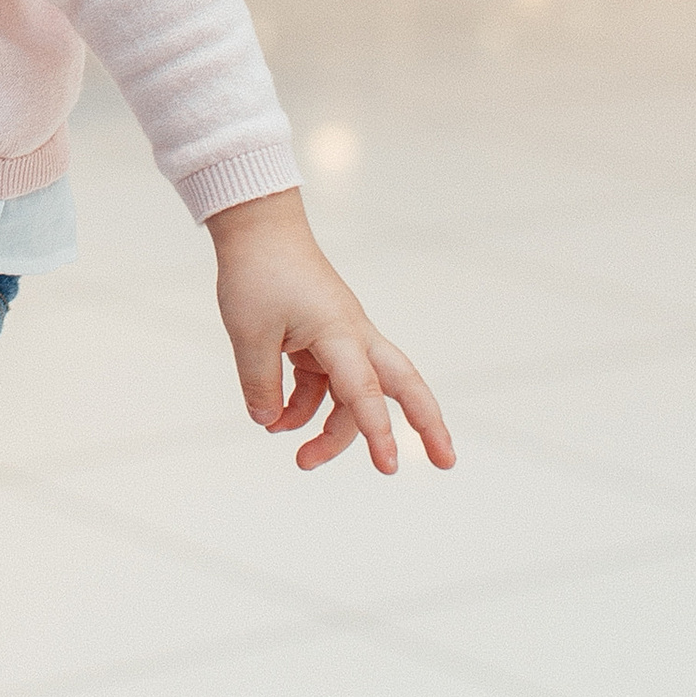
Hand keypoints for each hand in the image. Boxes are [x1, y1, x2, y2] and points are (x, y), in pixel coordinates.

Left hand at [206, 189, 454, 475]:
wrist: (257, 230)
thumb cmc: (258, 275)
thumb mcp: (249, 334)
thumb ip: (260, 384)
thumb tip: (268, 422)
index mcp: (340, 333)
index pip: (363, 390)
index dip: (376, 431)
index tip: (389, 466)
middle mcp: (352, 337)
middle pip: (403, 385)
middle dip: (427, 426)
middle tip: (446, 464)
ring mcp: (341, 339)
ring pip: (354, 395)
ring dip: (333, 432)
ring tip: (303, 462)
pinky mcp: (323, 340)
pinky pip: (325, 385)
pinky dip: (305, 406)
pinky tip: (279, 421)